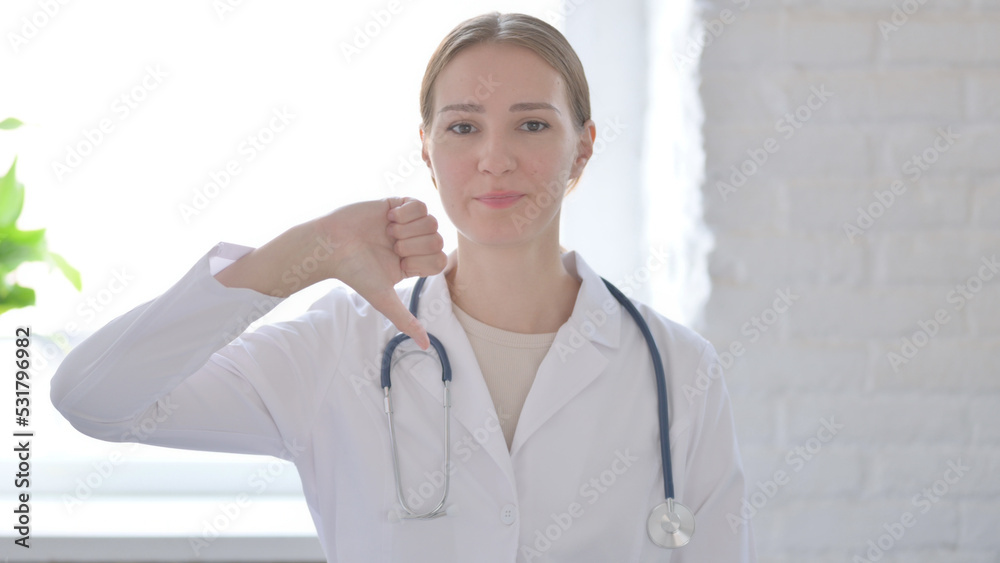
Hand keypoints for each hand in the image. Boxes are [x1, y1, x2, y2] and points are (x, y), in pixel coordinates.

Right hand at [322, 197, 445, 348]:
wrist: (332, 245)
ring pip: (431, 221)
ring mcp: (407, 223)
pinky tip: (388, 217)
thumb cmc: (355, 273)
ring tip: (387, 232)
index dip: (421, 260)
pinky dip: (405, 213)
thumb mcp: (383, 298)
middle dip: (413, 244)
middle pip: (438, 239)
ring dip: (407, 228)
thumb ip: (406, 320)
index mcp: (414, 264)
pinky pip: (420, 204)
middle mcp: (413, 243)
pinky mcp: (398, 204)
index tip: (400, 262)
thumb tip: (426, 346)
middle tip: (391, 245)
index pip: (440, 260)